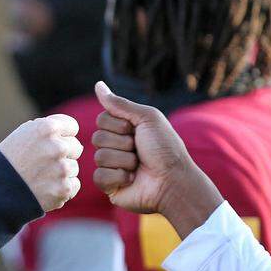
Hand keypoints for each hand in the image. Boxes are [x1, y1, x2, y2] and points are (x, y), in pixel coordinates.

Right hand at [0, 114, 81, 211]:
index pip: (72, 127)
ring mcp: (61, 169)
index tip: (47, 144)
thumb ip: (49, 130)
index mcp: (46, 128)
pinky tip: (44, 189)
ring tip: (39, 177)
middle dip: (63, 154)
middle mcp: (57, 146)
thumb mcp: (24, 134)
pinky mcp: (63, 189)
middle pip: (75, 147)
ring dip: (61, 173)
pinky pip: (73, 185)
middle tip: (41, 163)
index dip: (60, 135)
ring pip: (73, 168)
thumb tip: (75, 140)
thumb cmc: (8, 160)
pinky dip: (62, 189)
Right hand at [92, 82, 222, 235]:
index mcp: (122, 129)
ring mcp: (110, 166)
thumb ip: (120, 104)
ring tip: (139, 166)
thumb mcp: (147, 118)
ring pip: (99, 157)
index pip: (101, 119)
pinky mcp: (108, 185)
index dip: (119, 125)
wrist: (173, 180)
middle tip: (140, 150)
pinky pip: (99, 176)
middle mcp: (114, 146)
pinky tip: (132, 179)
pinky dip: (118, 177)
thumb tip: (97, 84)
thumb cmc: (165, 148)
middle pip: (97, 138)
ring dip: (124, 161)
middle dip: (123, 144)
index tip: (136, 131)